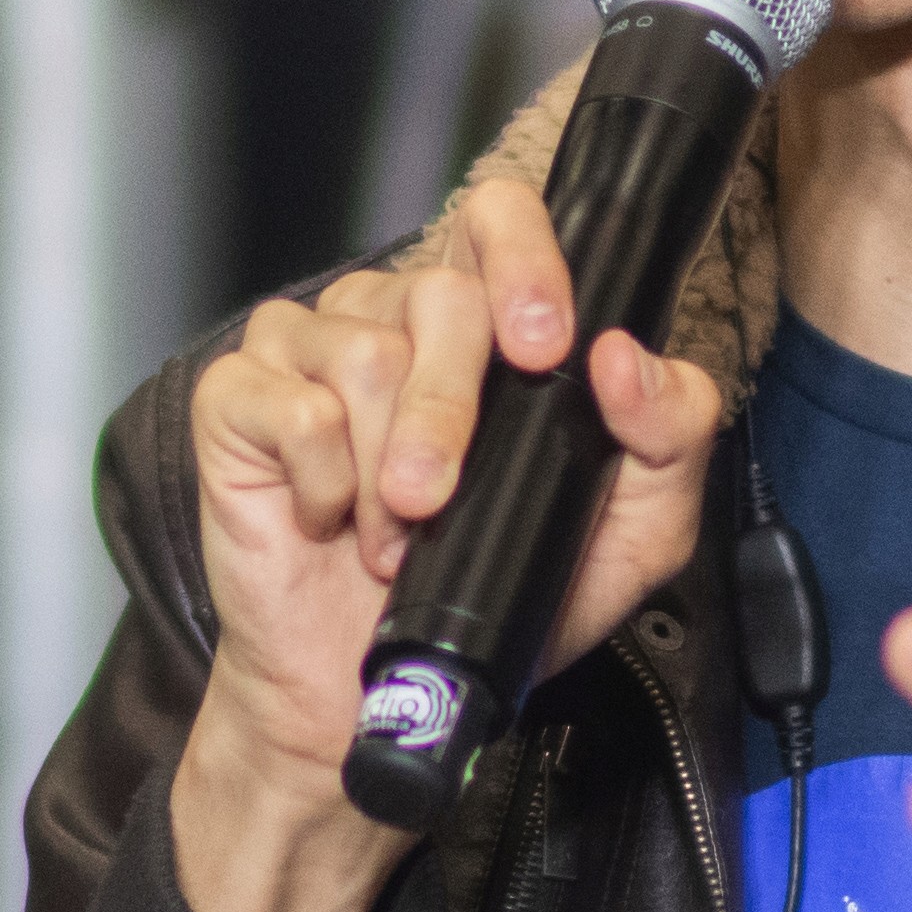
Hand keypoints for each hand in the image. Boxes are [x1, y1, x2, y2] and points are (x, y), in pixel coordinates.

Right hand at [167, 167, 726, 911]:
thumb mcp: (630, 535)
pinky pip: (290, 407)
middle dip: (452, 410)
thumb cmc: (499, 594)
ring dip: (386, 469)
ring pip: (363, 352)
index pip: (501, 219)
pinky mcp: (240, 399)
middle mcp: (396, 316)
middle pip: (437, 296)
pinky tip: (327, 517)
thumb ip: (671, 439)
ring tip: (393, 535)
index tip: (545, 346)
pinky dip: (321, 480)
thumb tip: (626, 361)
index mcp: (486, 323)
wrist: (380, 692)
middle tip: (438, 498)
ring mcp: (311, 348)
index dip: (525, 260)